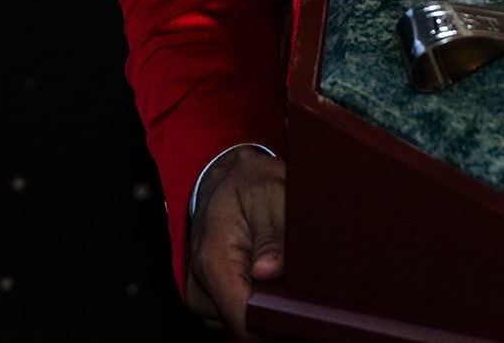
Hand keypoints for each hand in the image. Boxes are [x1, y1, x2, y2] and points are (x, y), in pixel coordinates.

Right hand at [183, 147, 285, 339]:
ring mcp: (201, 296)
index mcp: (213, 262)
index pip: (246, 322)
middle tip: (294, 271)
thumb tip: (272, 270)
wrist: (224, 177)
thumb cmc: (248, 182)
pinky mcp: (209, 299)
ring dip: (267, 302)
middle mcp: (200, 286)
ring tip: (277, 264)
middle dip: (277, 307)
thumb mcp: (270, 194)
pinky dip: (257, 299)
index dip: (280, 318)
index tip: (304, 301)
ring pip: (246, 323)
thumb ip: (273, 235)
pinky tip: (264, 273)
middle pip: (248, 327)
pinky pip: (240, 314)